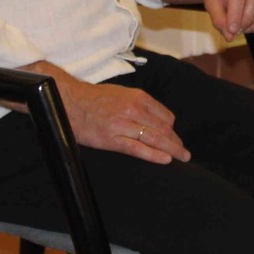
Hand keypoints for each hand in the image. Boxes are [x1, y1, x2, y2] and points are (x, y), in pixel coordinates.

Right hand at [31, 63, 190, 164]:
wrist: (69, 101)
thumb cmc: (94, 98)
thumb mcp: (122, 94)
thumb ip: (139, 104)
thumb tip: (155, 118)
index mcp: (138, 97)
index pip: (166, 116)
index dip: (172, 130)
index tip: (174, 138)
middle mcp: (134, 109)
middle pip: (164, 129)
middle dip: (176, 142)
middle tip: (184, 153)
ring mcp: (123, 124)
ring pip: (155, 139)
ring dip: (172, 150)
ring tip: (181, 158)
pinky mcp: (112, 139)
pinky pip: (137, 149)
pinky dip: (153, 155)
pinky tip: (165, 160)